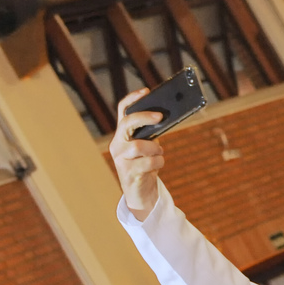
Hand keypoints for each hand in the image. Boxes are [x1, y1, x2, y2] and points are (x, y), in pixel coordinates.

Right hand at [109, 88, 164, 219]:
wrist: (141, 193)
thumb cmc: (146, 166)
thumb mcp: (149, 148)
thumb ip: (152, 134)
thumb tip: (166, 118)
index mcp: (122, 135)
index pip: (122, 112)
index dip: (132, 99)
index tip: (146, 91)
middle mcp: (117, 144)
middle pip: (127, 124)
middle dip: (144, 118)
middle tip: (160, 116)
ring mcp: (120, 159)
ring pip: (139, 146)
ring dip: (155, 149)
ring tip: (158, 155)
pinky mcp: (128, 173)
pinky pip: (148, 163)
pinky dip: (158, 163)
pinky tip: (157, 165)